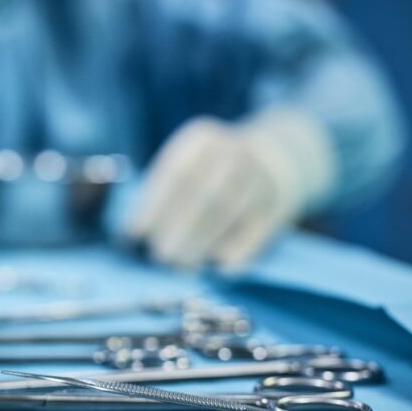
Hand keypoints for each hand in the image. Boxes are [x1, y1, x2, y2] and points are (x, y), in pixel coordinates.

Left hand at [126, 110, 335, 269]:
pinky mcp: (280, 203)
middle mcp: (233, 152)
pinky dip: (238, 251)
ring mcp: (260, 176)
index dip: (152, 206)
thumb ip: (162, 194)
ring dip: (202, 244)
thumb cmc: (211, 172)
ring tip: (181, 267)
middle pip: (203, 194)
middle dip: (178, 229)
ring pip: (228, 212)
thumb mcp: (188, 164)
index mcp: (200, 141)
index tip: (132, 235)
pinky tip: (219, 269)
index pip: (174, 174)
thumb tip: (132, 238)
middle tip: (159, 257)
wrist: (279, 157)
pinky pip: (257, 229)